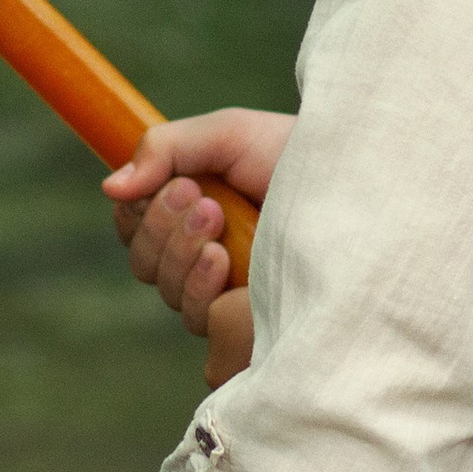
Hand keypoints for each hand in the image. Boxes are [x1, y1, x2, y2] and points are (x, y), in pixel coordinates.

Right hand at [104, 109, 291, 385]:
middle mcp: (206, 259)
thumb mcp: (230, 135)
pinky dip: (205, 298)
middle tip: (206, 202)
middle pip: (146, 266)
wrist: (361, 183)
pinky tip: (227, 270)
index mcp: (192, 213)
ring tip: (221, 224)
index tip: (179, 186)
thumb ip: (166, 149)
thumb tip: (111, 187)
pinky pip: (207, 336)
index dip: (142, 215)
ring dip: (184, 257)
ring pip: (172, 298)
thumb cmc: (299, 155)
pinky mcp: (254, 331)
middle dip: (165, 231)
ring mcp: (230, 298)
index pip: (134, 229)